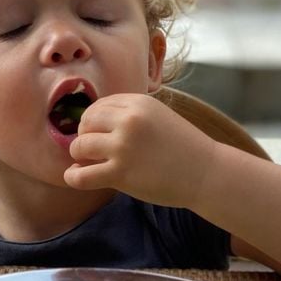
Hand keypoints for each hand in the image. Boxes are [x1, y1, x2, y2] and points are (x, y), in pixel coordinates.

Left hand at [64, 93, 216, 206]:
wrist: (206, 173)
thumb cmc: (183, 147)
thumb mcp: (159, 116)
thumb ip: (130, 115)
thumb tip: (93, 121)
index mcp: (138, 103)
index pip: (98, 106)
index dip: (93, 121)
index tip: (98, 134)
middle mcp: (129, 121)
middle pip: (85, 122)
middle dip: (84, 136)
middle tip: (92, 150)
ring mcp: (124, 147)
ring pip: (79, 146)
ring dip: (80, 155)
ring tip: (89, 163)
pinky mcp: (121, 173)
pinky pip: (82, 175)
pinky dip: (73, 177)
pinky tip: (75, 176)